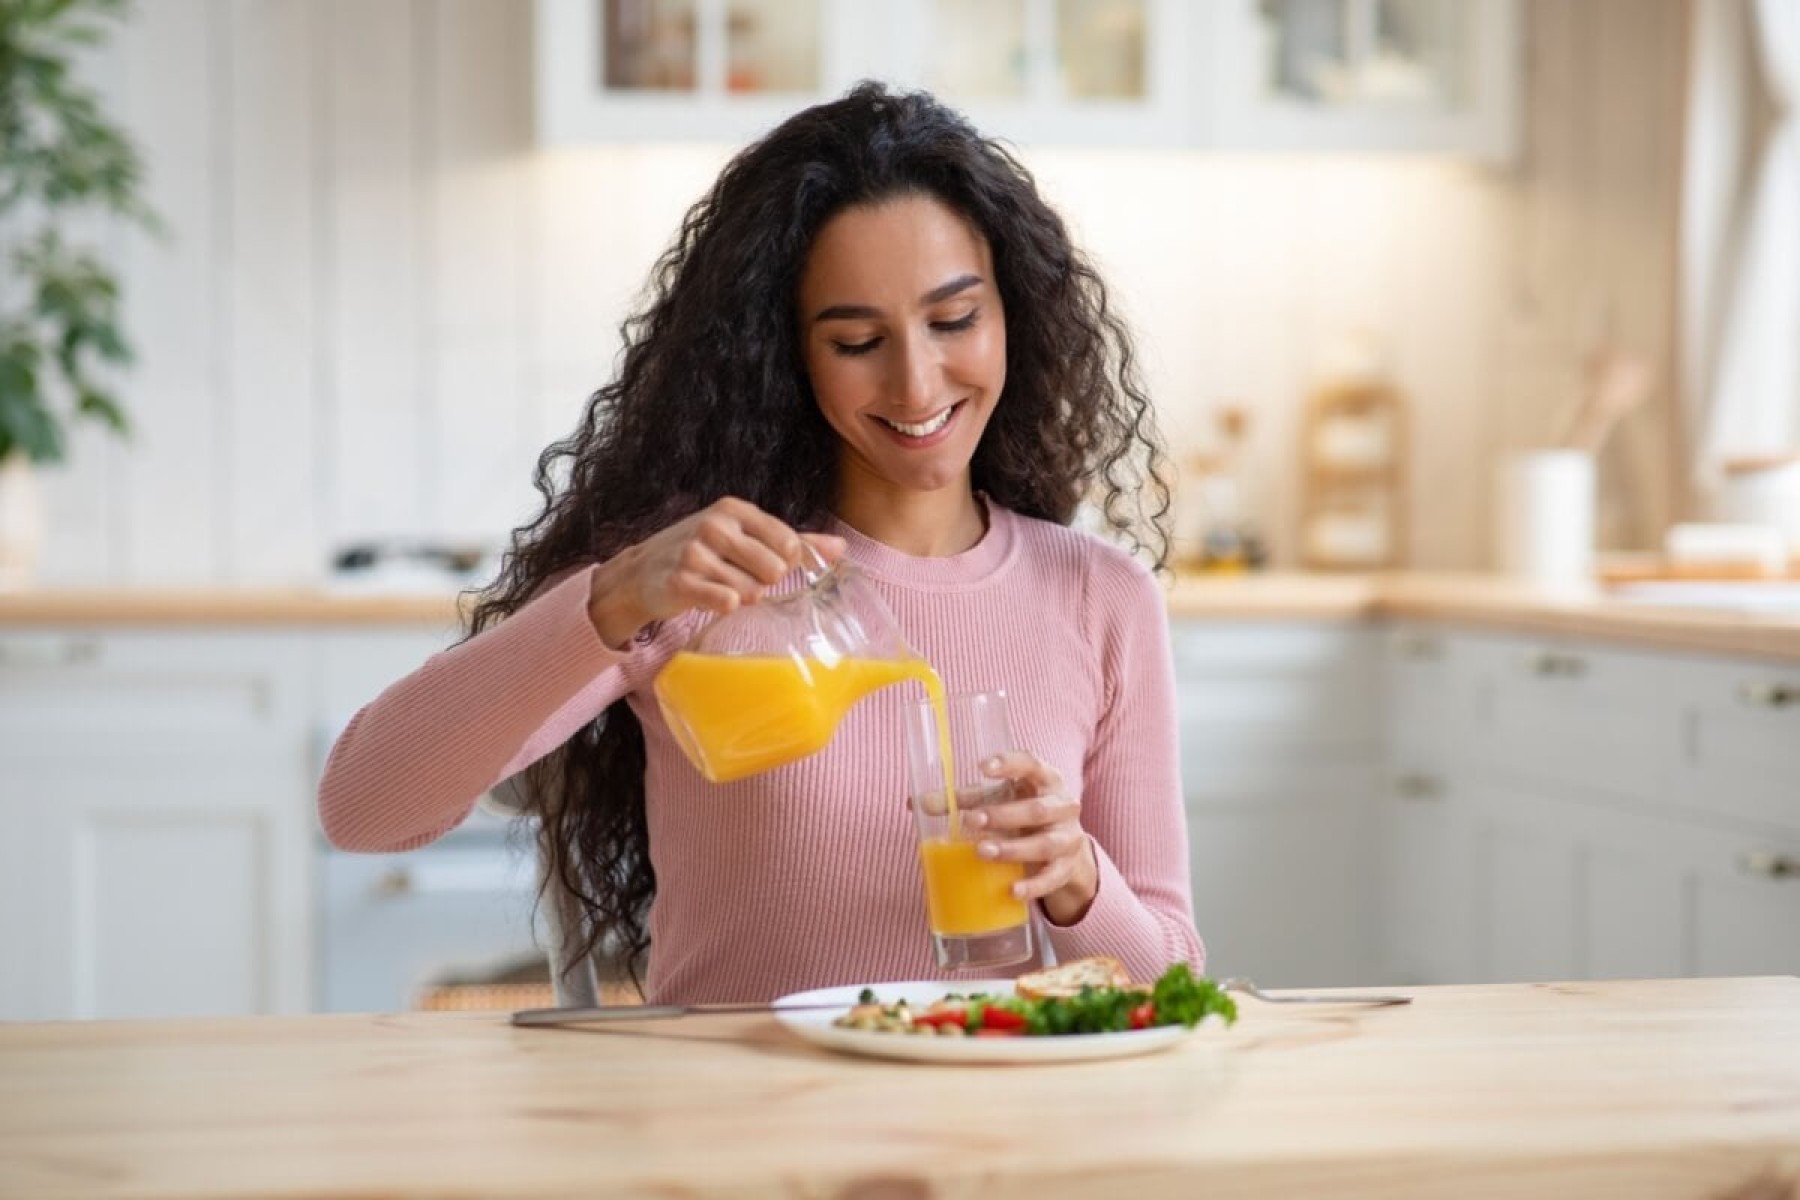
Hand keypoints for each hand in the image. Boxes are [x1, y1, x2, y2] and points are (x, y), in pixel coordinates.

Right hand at [587, 497, 844, 647]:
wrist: (642, 573)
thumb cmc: (703, 552)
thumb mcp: (745, 537)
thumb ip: (794, 541)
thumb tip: (840, 548)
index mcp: (735, 509)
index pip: (789, 543)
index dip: (785, 564)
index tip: (766, 566)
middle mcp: (715, 525)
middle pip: (774, 569)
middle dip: (763, 582)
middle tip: (740, 578)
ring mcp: (695, 552)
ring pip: (751, 590)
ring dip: (742, 597)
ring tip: (721, 587)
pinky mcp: (680, 581)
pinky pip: (724, 600)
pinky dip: (726, 605)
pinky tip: (717, 600)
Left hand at [961, 752, 1097, 926]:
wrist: (1063, 844)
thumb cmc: (1021, 810)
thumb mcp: (996, 799)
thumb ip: (960, 799)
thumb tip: (913, 803)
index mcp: (1045, 779)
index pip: (1032, 764)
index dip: (1009, 764)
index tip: (982, 767)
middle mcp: (1063, 806)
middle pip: (1037, 809)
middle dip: (1003, 815)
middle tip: (971, 820)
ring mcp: (1068, 838)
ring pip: (1045, 844)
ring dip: (1013, 849)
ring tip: (982, 851)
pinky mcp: (1067, 867)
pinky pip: (1052, 878)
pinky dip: (1033, 886)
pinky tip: (1013, 891)